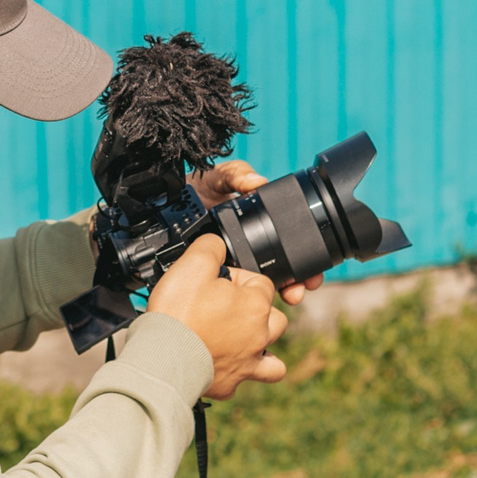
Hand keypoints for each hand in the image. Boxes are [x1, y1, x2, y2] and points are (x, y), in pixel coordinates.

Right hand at [146, 235, 286, 399]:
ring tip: (244, 342)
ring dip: (263, 348)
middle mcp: (259, 335)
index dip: (237, 277)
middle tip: (229, 307)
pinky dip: (238, 374)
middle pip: (275, 318)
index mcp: (255, 305)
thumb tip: (217, 245)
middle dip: (257, 311)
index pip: (261, 282)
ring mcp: (247, 362)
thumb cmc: (178, 314)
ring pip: (273, 358)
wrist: (161, 357)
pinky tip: (225, 366)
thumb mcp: (192, 263)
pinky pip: (244, 381)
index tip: (217, 282)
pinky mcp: (229, 383)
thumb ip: (211, 247)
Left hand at [185, 160, 325, 305]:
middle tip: (300, 290)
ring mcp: (236, 264)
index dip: (306, 259)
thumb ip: (236, 173)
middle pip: (285, 269)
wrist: (163, 209)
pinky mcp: (217, 276)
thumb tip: (258, 182)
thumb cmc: (194, 191)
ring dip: (281, 292)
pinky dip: (249, 299)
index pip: (291, 245)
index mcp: (257, 226)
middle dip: (299, 282)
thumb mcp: (217, 177)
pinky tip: (256, 303)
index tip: (313, 272)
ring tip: (290, 297)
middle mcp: (250, 248)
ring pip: (265, 285)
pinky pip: (237, 291)